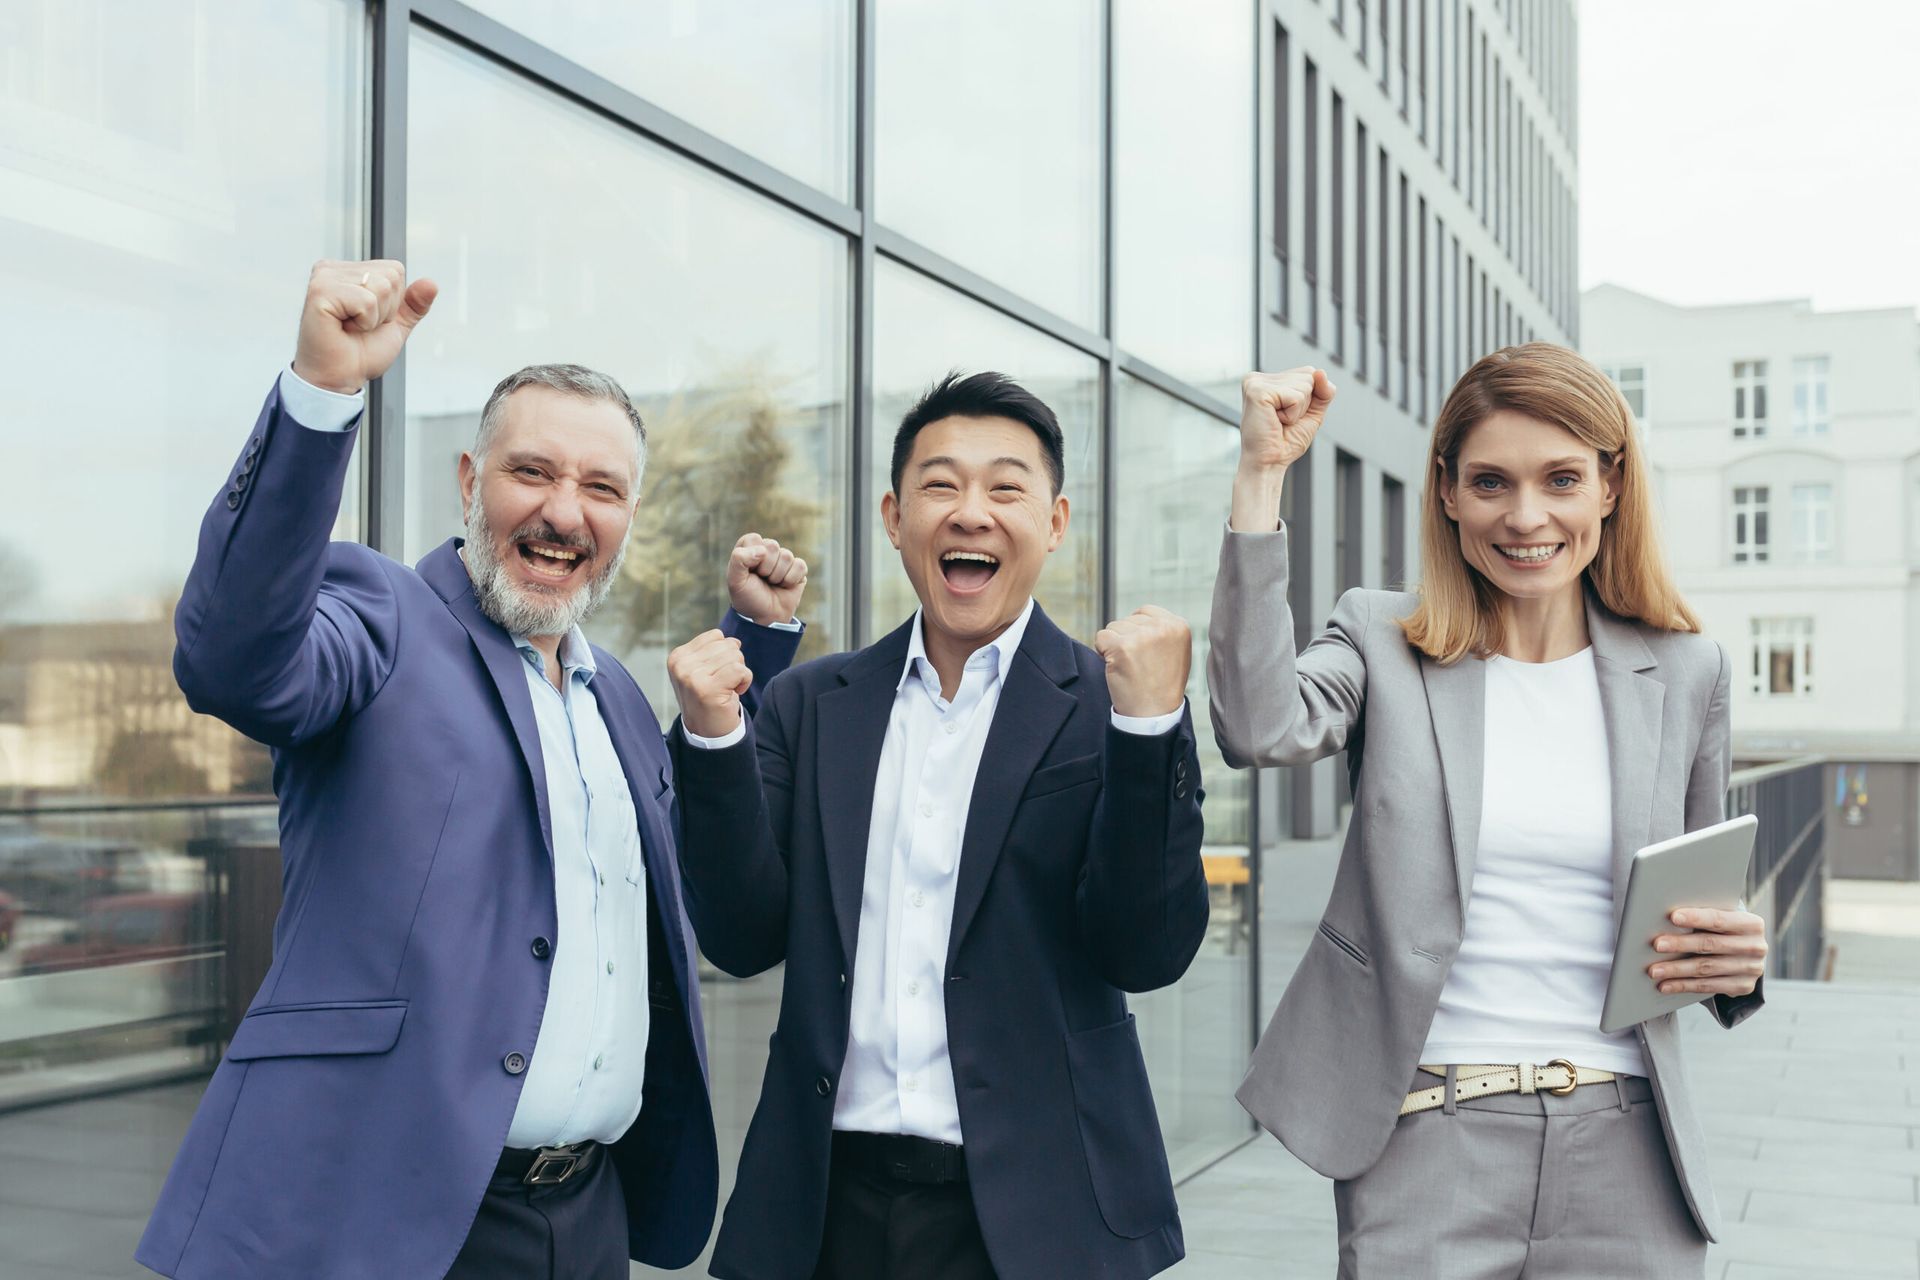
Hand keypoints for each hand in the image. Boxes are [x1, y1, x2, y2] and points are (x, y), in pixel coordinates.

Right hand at [292, 259, 437, 394]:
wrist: (340, 378)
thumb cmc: (361, 353)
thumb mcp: (397, 325)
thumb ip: (415, 304)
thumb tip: (431, 284)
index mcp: (349, 271)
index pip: (395, 269)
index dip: (393, 302)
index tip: (369, 319)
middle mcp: (334, 269)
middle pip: (391, 275)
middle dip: (385, 309)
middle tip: (359, 326)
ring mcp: (324, 278)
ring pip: (381, 286)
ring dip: (374, 317)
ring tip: (351, 327)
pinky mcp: (320, 291)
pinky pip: (367, 301)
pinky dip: (365, 322)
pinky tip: (344, 328)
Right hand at [667, 629, 751, 738]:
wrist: (707, 733)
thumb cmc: (709, 698)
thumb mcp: (703, 670)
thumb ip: (714, 651)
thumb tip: (734, 641)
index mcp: (678, 657)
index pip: (715, 636)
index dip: (724, 654)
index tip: (716, 674)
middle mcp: (682, 665)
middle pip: (727, 645)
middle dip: (733, 663)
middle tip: (723, 684)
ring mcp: (693, 677)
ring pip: (735, 656)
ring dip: (739, 673)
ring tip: (727, 689)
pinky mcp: (708, 688)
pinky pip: (740, 670)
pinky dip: (745, 681)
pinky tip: (734, 693)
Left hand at [726, 533, 807, 626]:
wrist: (764, 617)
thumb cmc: (748, 597)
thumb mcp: (735, 580)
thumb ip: (739, 559)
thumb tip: (762, 551)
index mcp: (749, 547)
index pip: (754, 539)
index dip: (752, 557)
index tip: (750, 572)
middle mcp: (767, 550)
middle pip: (773, 545)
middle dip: (766, 568)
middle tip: (762, 579)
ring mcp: (784, 558)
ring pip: (787, 556)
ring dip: (778, 576)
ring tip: (772, 584)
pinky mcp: (798, 568)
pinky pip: (800, 565)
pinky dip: (791, 580)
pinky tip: (784, 586)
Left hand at [1096, 606, 1191, 717]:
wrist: (1154, 715)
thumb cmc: (1162, 685)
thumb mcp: (1175, 651)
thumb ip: (1162, 631)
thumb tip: (1138, 618)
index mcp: (1178, 626)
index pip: (1144, 612)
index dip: (1137, 632)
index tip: (1146, 654)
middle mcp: (1162, 627)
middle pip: (1128, 620)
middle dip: (1127, 639)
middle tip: (1139, 665)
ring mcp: (1142, 636)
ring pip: (1113, 627)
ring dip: (1115, 646)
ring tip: (1130, 668)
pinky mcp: (1122, 647)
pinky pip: (1100, 638)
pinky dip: (1102, 652)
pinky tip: (1117, 668)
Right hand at [1238, 368, 1335, 472]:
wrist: (1269, 464)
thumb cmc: (1286, 442)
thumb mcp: (1312, 413)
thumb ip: (1323, 391)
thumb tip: (1320, 371)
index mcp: (1268, 380)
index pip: (1309, 372)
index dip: (1310, 398)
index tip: (1288, 415)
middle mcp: (1259, 377)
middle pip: (1309, 375)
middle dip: (1305, 404)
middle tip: (1283, 421)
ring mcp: (1256, 382)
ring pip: (1305, 385)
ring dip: (1298, 410)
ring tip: (1278, 421)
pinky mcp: (1257, 391)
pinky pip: (1296, 397)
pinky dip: (1293, 414)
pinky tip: (1275, 421)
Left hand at [1646, 907, 1767, 997]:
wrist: (1747, 956)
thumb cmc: (1724, 931)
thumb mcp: (1723, 920)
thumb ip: (1704, 917)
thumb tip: (1666, 917)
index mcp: (1751, 924)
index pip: (1719, 920)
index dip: (1696, 918)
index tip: (1673, 917)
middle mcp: (1755, 947)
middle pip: (1710, 945)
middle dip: (1681, 944)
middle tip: (1657, 945)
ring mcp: (1751, 969)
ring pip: (1706, 968)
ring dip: (1676, 970)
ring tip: (1654, 970)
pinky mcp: (1743, 987)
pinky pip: (1708, 986)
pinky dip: (1684, 985)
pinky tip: (1665, 985)